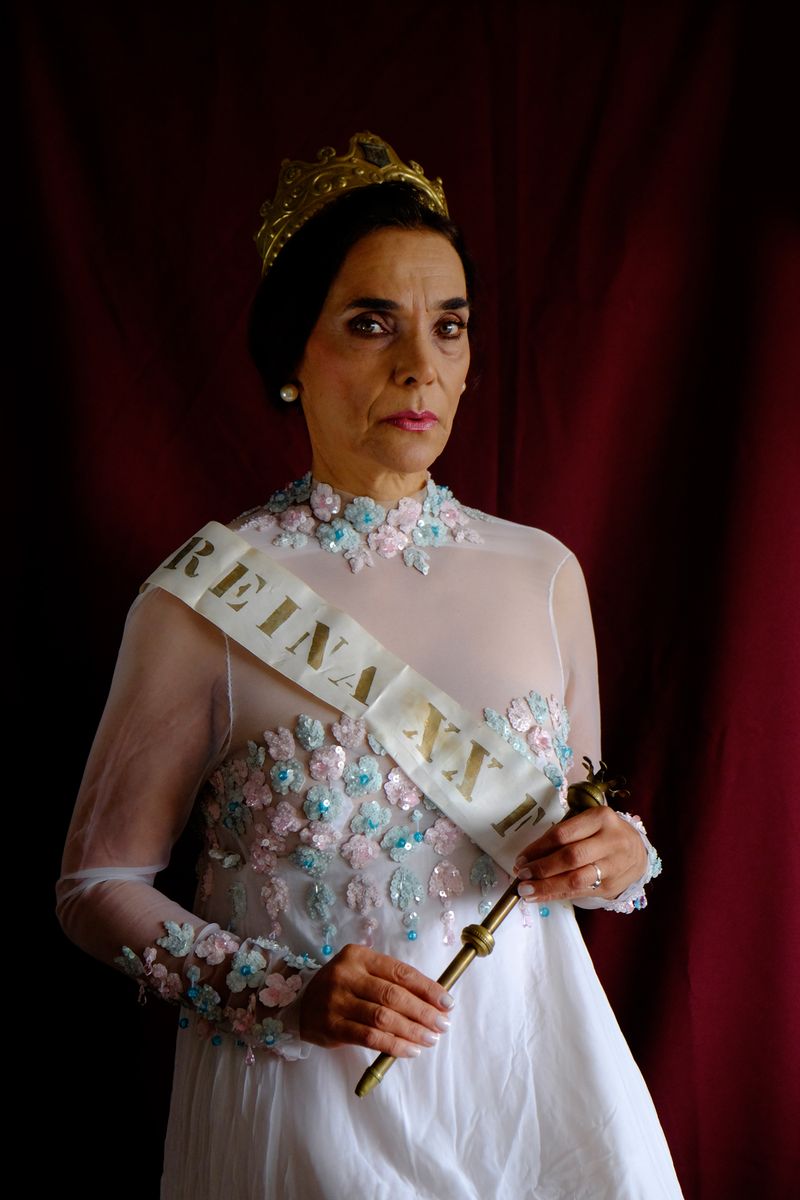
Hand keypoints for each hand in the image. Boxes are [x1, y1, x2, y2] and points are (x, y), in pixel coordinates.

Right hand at [298, 943, 453, 1057]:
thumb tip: (434, 1000)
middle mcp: (346, 975)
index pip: (400, 972)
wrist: (300, 1004)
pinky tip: (410, 1050)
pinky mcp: (332, 1026)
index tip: (447, 1002)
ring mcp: (337, 1001)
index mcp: (358, 956)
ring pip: (383, 1018)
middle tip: (443, 1024)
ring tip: (431, 1039)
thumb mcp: (362, 973)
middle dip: (423, 1011)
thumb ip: (390, 982)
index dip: (427, 988)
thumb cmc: (343, 988)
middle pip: (393, 995)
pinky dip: (394, 1045)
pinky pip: (370, 1038)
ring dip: (412, 1030)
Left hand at [514, 806, 647, 902]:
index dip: (538, 847)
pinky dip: (556, 895)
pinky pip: (579, 893)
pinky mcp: (612, 887)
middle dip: (542, 868)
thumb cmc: (604, 833)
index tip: (520, 858)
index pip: (563, 833)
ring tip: (525, 890)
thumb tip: (528, 857)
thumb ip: (563, 836)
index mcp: (601, 818)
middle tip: (521, 875)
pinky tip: (539, 896)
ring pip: (576, 879)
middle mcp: (610, 841)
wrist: (638, 852)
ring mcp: (613, 866)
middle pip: (571, 857)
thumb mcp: (588, 823)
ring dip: (546, 886)